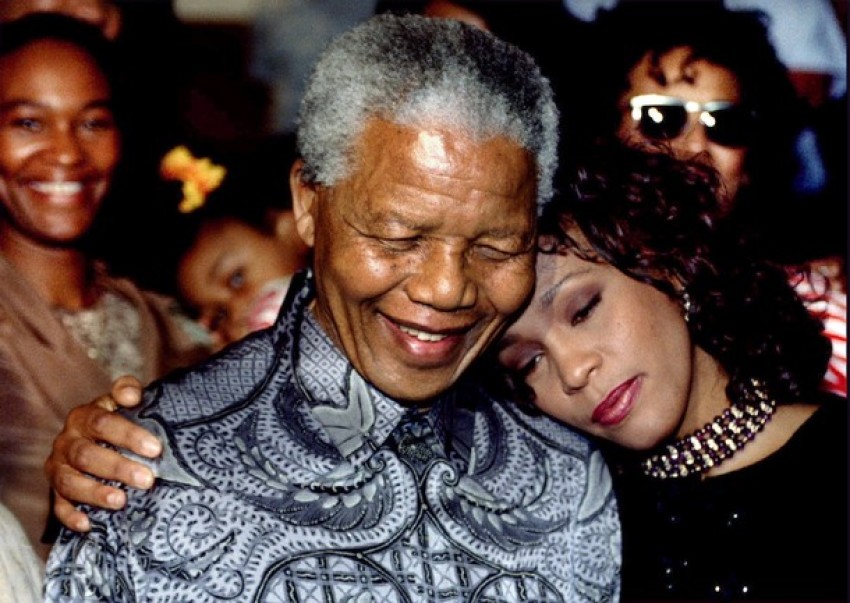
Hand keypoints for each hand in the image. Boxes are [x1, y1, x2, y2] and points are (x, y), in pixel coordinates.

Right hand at [45, 375, 160, 531]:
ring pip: (70, 481)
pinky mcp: (55, 490)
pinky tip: (88, 524)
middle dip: (117, 468)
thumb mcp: (121, 401)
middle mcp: (67, 441)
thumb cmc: (116, 419)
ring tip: (122, 501)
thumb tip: (131, 395)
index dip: (129, 435)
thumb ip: (127, 390)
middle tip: (147, 479)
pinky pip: (58, 505)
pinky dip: (71, 515)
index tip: (156, 449)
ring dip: (95, 493)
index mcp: (84, 416)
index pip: (103, 423)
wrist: (93, 437)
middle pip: (87, 455)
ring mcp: (59, 466)